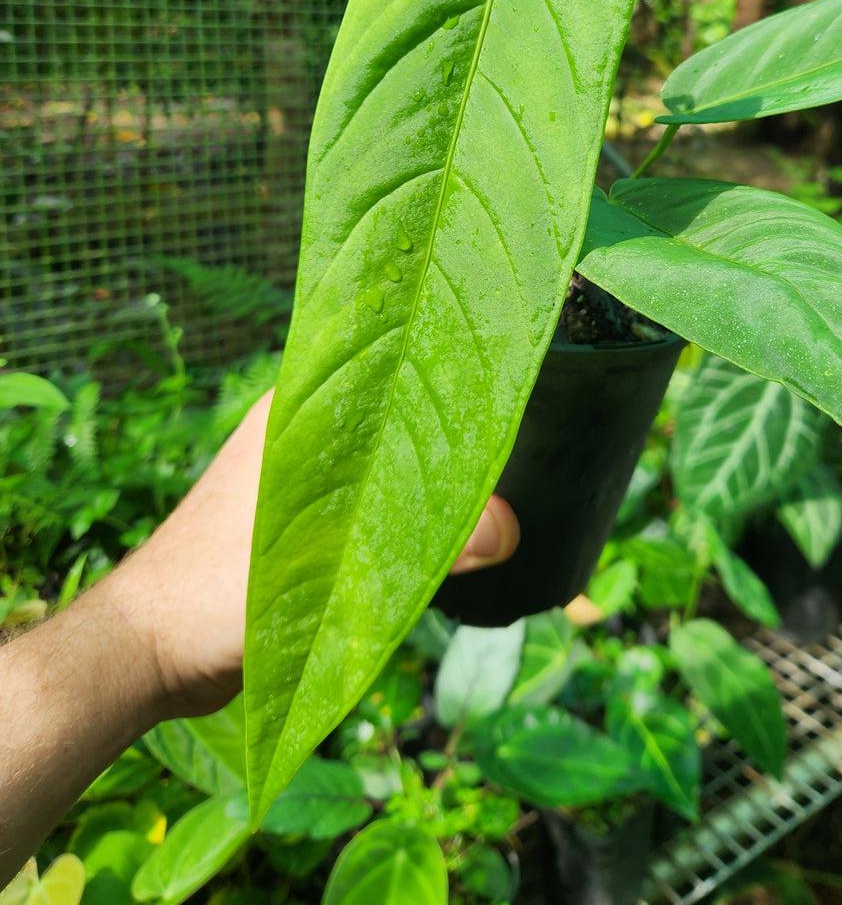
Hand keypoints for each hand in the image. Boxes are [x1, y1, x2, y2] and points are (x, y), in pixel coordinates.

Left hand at [108, 390, 519, 717]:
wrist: (143, 655)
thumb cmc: (212, 593)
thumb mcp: (323, 566)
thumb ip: (412, 542)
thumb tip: (508, 528)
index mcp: (300, 405)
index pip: (392, 366)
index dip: (449, 379)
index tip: (508, 399)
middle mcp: (304, 428)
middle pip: (400, 419)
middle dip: (452, 443)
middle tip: (517, 466)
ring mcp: (304, 478)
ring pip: (389, 468)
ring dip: (430, 492)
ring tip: (494, 509)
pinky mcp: (303, 525)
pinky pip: (372, 509)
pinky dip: (405, 525)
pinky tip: (442, 547)